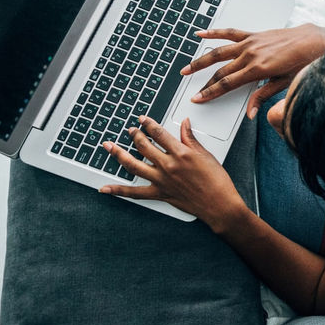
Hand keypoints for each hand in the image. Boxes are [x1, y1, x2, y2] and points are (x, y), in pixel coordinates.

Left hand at [99, 116, 248, 231]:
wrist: (219, 204)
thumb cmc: (217, 181)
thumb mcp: (206, 155)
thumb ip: (190, 139)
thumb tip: (185, 124)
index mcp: (181, 153)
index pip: (159, 133)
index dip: (148, 124)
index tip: (142, 119)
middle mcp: (168, 166)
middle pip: (143, 146)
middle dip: (134, 135)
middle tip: (129, 130)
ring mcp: (161, 180)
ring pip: (133, 165)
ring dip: (118, 154)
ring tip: (109, 146)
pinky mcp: (159, 194)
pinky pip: (134, 193)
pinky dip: (118, 191)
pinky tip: (105, 188)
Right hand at [181, 23, 324, 117]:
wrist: (316, 41)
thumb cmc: (304, 62)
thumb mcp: (284, 83)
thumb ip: (263, 96)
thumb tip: (250, 113)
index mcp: (257, 69)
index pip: (227, 84)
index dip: (210, 92)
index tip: (198, 98)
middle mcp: (250, 54)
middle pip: (220, 70)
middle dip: (204, 81)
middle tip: (190, 89)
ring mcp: (251, 42)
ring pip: (219, 51)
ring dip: (201, 60)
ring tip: (187, 67)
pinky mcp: (254, 34)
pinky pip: (230, 32)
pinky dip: (214, 32)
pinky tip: (201, 33)